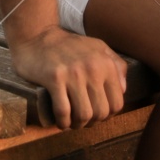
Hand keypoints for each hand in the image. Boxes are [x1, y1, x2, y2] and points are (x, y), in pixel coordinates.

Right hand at [8, 25, 127, 128]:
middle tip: (81, 120)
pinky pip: (63, 111)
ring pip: (84, 115)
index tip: (95, 115)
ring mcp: (73, 73)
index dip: (107, 115)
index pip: (116, 103)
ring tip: (71, 122)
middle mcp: (92, 68)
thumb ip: (116, 65)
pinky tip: (60, 121)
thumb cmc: (68, 45)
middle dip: (92, 122)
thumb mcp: (97, 47)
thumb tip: (123, 89)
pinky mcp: (54, 78)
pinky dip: (62, 122)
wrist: (36, 34)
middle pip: (100, 112)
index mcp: (105, 63)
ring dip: (77, 124)